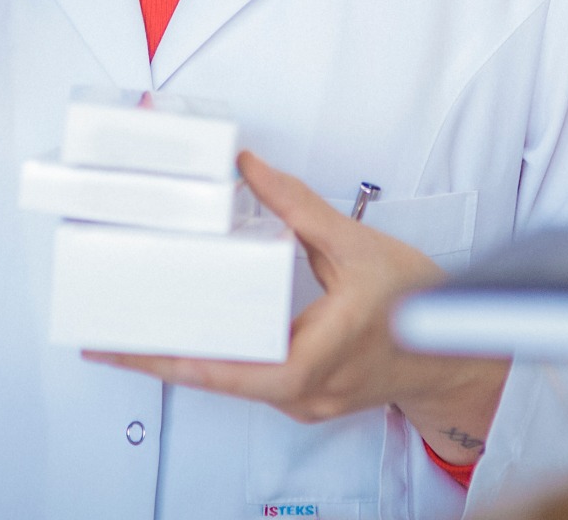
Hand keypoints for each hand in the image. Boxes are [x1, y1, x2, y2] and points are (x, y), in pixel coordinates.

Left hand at [87, 151, 510, 467]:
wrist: (460, 355)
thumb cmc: (420, 311)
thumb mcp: (357, 245)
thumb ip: (299, 206)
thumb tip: (252, 169)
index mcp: (308, 361)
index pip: (219, 370)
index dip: (162, 359)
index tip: (119, 348)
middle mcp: (300, 390)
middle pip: (213, 380)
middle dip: (159, 357)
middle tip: (108, 334)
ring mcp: (303, 398)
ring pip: (231, 383)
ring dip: (187, 358)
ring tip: (139, 333)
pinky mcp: (308, 392)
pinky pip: (251, 380)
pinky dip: (219, 359)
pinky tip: (196, 337)